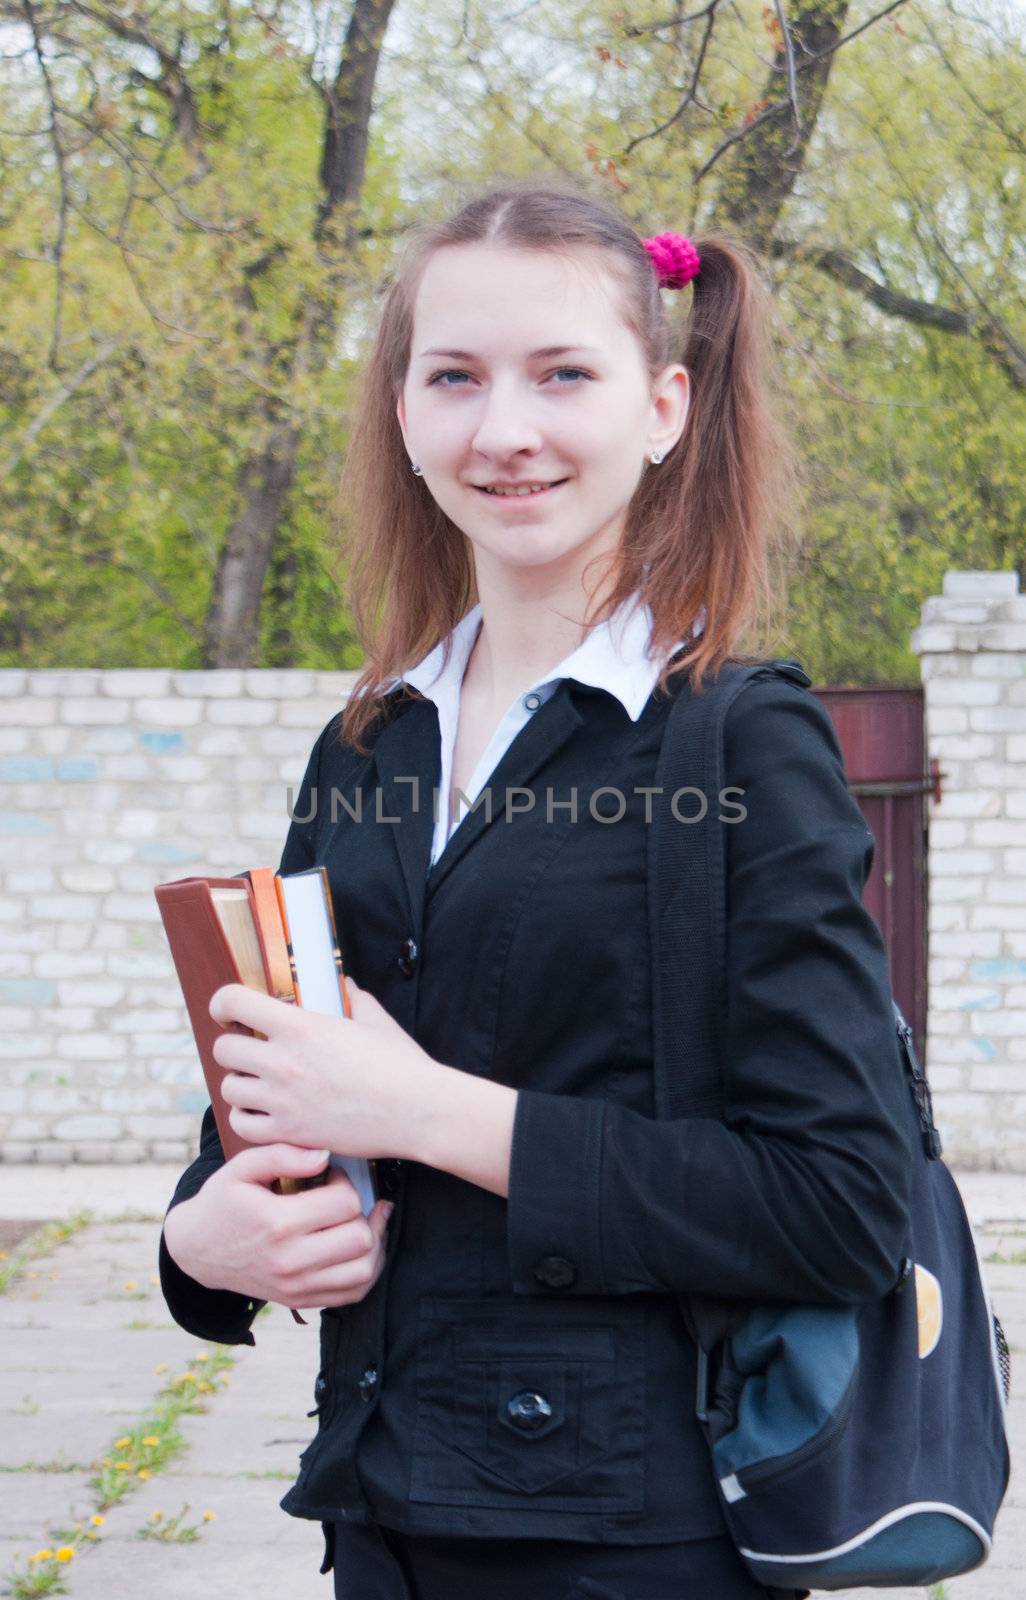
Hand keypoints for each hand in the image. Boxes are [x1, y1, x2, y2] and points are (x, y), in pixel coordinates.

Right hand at [162, 1143, 393, 1309]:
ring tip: (361, 1221)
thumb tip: (326, 1155)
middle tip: (344, 1199)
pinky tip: (358, 1248)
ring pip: (364, 1269)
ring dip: (372, 1242)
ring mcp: (296, 1286)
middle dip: (361, 1211)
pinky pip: (354, 1294)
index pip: (345, 1202)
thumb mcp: (242, 1167)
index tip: (330, 1176)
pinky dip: (366, 1271)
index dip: (345, 1182)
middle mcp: (290, 1261)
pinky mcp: (299, 1301)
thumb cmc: (222, 1201)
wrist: (196, 1249)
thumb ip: (283, 1154)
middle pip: (360, 1237)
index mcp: (278, 1223)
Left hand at [209, 976, 438, 1158]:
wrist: (418, 1112)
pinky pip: (241, 1125)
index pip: (233, 1002)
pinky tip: (265, 1113)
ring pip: (228, 1088)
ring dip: (242, 1084)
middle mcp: (283, 1061)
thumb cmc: (401, 1066)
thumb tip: (347, 986)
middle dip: (236, 1047)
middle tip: (254, 1052)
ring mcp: (283, 1100)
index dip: (223, 1004)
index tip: (228, 1012)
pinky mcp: (289, 1133)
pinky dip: (248, 1118)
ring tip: (262, 1085)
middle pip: (224, 1049)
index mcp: (300, 1026)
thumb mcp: (377, 1022)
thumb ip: (355, 1000)